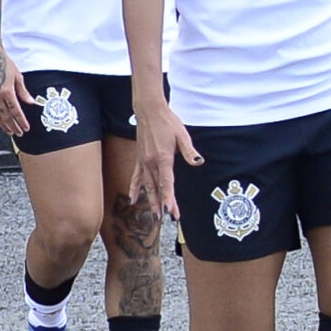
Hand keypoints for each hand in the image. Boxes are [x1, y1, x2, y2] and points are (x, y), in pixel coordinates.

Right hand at [0, 51, 33, 134]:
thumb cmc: (6, 65)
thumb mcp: (18, 77)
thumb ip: (24, 92)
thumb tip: (31, 103)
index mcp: (6, 91)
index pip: (15, 110)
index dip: (21, 121)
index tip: (26, 128)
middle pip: (6, 116)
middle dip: (13, 126)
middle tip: (19, 133)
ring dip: (3, 125)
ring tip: (10, 131)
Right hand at [132, 93, 199, 220]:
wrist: (149, 111)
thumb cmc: (168, 122)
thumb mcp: (182, 135)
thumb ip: (189, 151)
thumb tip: (198, 162)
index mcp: (163, 158)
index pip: (166, 183)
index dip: (169, 198)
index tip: (171, 212)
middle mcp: (150, 163)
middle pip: (157, 188)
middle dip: (162, 205)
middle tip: (168, 219)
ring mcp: (143, 162)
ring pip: (147, 186)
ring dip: (150, 202)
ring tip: (154, 217)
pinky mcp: (139, 160)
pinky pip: (135, 178)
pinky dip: (134, 190)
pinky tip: (132, 201)